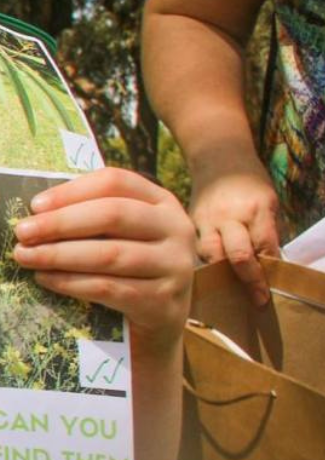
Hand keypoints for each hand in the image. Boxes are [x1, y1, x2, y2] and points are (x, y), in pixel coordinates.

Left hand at [11, 167, 196, 338]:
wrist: (156, 325)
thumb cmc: (125, 270)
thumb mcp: (117, 236)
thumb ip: (88, 218)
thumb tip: (34, 212)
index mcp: (161, 202)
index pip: (115, 182)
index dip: (72, 191)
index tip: (35, 205)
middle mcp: (176, 229)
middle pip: (112, 214)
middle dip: (60, 223)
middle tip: (22, 232)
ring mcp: (175, 266)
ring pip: (109, 254)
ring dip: (59, 254)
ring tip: (25, 256)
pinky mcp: (163, 302)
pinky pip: (108, 288)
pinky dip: (71, 283)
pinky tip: (45, 279)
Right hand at [189, 165, 280, 304]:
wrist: (217, 159)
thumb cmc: (249, 182)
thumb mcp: (268, 201)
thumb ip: (266, 232)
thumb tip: (268, 265)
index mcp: (256, 210)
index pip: (265, 248)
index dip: (268, 272)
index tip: (270, 293)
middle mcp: (230, 217)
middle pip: (238, 255)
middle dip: (249, 279)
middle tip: (257, 299)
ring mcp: (206, 221)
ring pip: (212, 256)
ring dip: (223, 275)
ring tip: (230, 291)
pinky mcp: (189, 223)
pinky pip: (197, 249)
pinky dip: (206, 262)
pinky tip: (210, 274)